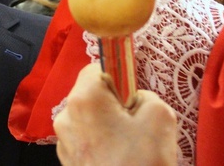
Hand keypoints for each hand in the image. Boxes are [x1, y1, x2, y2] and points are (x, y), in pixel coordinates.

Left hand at [53, 63, 177, 165]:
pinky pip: (85, 140)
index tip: (133, 96)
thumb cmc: (143, 161)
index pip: (96, 67)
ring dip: (107, 125)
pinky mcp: (67, 163)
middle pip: (91, 94)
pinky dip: (100, 144)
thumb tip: (133, 100)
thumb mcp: (160, 115)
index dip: (118, 77)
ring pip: (88, 119)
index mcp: (84, 98)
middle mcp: (65, 116)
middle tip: (136, 124)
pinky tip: (119, 159)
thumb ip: (145, 94)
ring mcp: (63, 142)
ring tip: (129, 146)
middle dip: (113, 104)